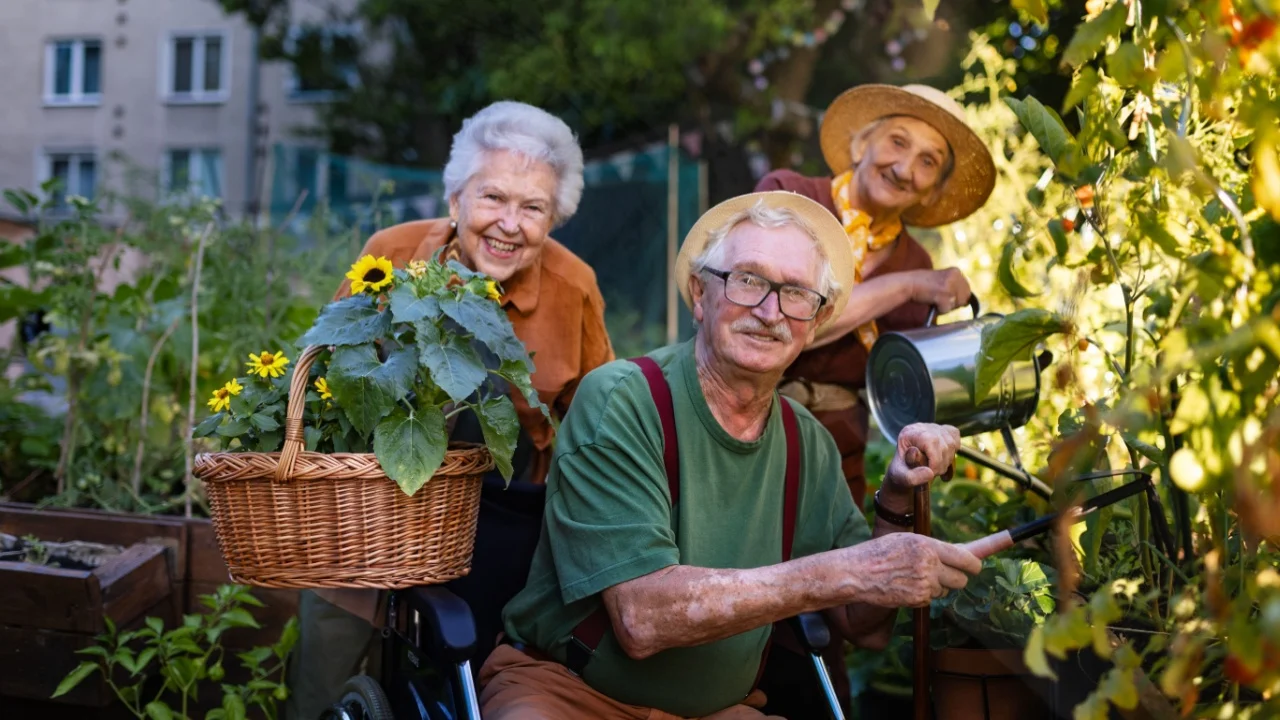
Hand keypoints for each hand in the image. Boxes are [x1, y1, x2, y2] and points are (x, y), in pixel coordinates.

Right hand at [843, 533, 981, 606]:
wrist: (857, 572)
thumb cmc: (880, 552)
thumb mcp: (906, 540)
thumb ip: (931, 547)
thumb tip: (959, 552)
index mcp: (928, 545)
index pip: (967, 558)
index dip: (974, 565)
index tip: (975, 567)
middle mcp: (929, 564)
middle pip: (962, 579)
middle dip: (955, 578)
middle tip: (943, 575)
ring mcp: (924, 584)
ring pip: (945, 590)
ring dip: (936, 587)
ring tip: (913, 577)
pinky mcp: (918, 599)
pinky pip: (930, 599)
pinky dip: (922, 596)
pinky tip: (905, 587)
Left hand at [879, 423, 959, 512]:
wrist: (905, 469)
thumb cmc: (902, 472)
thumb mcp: (901, 478)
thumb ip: (911, 478)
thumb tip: (930, 473)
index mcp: (908, 434)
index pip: (931, 441)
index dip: (935, 461)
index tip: (931, 473)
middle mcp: (921, 427)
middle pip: (944, 443)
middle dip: (942, 464)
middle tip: (933, 474)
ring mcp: (933, 427)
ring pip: (952, 443)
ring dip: (948, 461)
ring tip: (937, 470)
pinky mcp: (943, 430)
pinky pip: (955, 437)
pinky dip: (953, 452)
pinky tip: (945, 461)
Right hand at [907, 268, 970, 313]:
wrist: (907, 283)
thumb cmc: (922, 284)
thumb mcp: (941, 279)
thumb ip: (954, 285)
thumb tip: (967, 301)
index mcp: (956, 271)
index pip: (967, 290)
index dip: (957, 297)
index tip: (947, 297)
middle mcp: (955, 276)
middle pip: (964, 298)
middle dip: (953, 303)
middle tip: (939, 298)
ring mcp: (950, 285)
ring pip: (955, 305)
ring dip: (945, 306)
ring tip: (934, 298)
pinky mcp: (944, 294)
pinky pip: (946, 309)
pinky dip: (938, 309)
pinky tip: (930, 301)